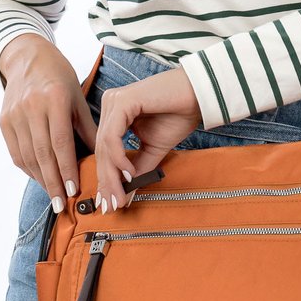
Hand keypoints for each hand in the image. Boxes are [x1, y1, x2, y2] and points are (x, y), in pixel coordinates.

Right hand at [0, 34, 97, 211]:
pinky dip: (28, 168)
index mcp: (54, 98)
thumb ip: (89, 128)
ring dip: (40, 179)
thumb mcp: (78, 97)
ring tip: (53, 195)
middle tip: (62, 204)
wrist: (27, 57)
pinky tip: (40, 178)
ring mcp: (14, 114)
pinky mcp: (3, 120)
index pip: (60, 141)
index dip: (66, 168)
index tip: (74, 189)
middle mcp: (31, 106)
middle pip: (42, 153)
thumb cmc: (59, 77)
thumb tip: (103, 158)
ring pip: (26, 155)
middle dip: (53, 182)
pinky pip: (16, 151)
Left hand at [94, 66, 202, 214]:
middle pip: (101, 149)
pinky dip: (119, 158)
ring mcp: (114, 101)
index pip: (104, 149)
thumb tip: (125, 194)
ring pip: (104, 145)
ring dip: (112, 175)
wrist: (199, 95)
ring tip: (121, 195)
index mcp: (115, 113)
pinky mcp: (122, 101)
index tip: (111, 203)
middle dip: (107, 181)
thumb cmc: (179, 114)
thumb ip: (138, 168)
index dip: (106, 178)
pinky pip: (113, 136)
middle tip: (112, 206)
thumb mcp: (154, 148)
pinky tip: (129, 173)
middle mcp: (110, 104)